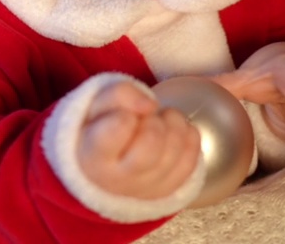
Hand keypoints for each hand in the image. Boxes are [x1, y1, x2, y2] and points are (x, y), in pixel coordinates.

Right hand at [77, 81, 200, 199]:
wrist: (100, 165)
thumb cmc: (97, 129)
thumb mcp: (96, 103)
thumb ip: (120, 94)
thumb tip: (150, 105)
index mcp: (94, 157)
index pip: (119, 129)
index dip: (127, 113)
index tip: (124, 114)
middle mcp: (118, 180)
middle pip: (151, 145)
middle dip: (154, 121)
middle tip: (147, 116)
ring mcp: (145, 189)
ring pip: (174, 153)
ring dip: (175, 125)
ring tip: (162, 119)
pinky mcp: (167, 191)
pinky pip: (190, 163)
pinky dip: (189, 138)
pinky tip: (176, 130)